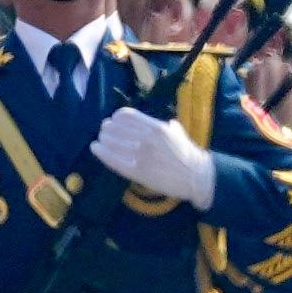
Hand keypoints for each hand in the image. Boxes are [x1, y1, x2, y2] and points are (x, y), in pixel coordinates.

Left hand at [87, 106, 220, 208]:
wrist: (196, 176)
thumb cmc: (187, 154)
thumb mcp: (176, 131)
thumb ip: (162, 125)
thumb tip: (152, 122)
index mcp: (156, 127)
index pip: (126, 116)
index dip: (116, 118)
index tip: (113, 121)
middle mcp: (147, 138)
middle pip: (116, 128)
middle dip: (107, 129)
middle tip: (104, 132)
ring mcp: (141, 155)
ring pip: (112, 142)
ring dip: (103, 140)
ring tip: (100, 141)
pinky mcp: (137, 171)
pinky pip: (113, 160)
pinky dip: (101, 153)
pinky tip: (95, 148)